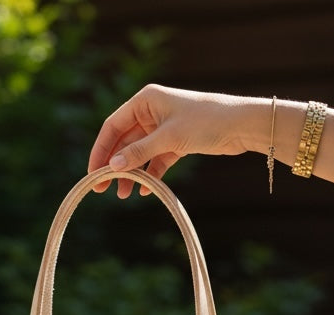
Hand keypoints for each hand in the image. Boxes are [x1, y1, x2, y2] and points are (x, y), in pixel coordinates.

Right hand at [88, 84, 266, 197]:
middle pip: (123, 141)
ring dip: (131, 173)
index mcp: (145, 101)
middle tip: (102, 189)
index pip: (113, 126)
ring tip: (124, 194)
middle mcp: (151, 111)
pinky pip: (155, 159)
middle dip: (114, 165)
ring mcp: (163, 127)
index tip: (93, 173)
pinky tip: (146, 190)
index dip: (100, 150)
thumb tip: (113, 166)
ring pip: (138, 153)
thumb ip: (139, 152)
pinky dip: (150, 173)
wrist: (241, 125)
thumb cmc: (205, 121)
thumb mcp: (168, 138)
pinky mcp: (176, 141)